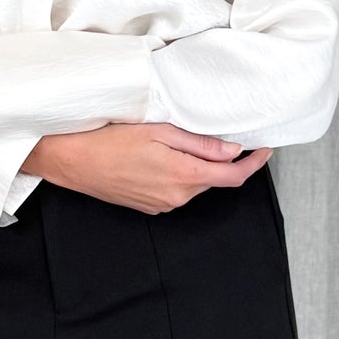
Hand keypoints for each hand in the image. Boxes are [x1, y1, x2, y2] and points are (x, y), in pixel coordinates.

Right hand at [25, 122, 272, 213]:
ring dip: (196, 167)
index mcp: (184, 176)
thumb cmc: (111, 140)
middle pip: (213, 180)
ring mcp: (162, 205)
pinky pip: (175, 191)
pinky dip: (178, 175)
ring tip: (176, 143)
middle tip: (215, 134)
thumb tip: (232, 151)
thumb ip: (200, 144)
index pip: (233, 177)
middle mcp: (177, 197)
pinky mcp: (149, 206)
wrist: (73, 161)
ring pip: (193, 185)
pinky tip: (159, 158)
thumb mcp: (160, 131)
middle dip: (220, 160)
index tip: (264, 149)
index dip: (254, 164)